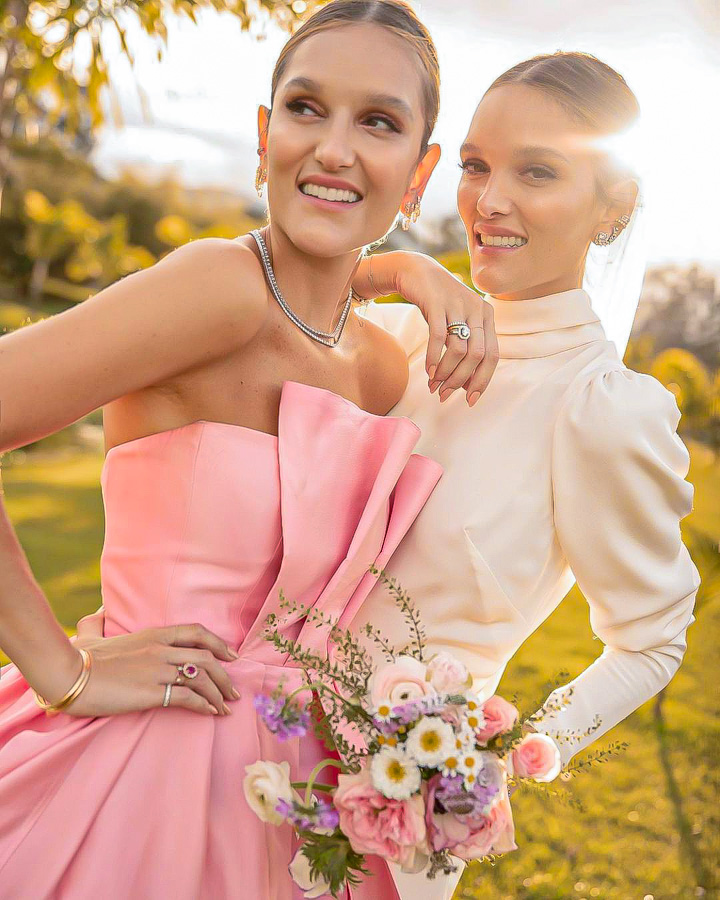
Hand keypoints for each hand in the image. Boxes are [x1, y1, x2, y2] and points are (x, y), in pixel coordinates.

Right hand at [47, 604, 241, 718]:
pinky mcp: (153, 692)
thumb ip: (98, 621)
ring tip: (225, 708)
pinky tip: (210, 714)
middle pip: (207, 657)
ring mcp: (159, 669)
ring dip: (219, 694)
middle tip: (233, 691)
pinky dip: (204, 706)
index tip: (231, 656)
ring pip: (202, 678)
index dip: (218, 643)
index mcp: (153, 634)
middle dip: (225, 675)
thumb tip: (98, 612)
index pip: (196, 632)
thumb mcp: (91, 632)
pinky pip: (189, 698)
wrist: (70, 675)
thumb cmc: (79, 656)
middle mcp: (162, 649)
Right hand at [354, 251, 498, 406]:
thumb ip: (465, 349)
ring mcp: (458, 305)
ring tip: (434, 385)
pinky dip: (434, 358)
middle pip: (477, 356)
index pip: (493, 356)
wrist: (416, 272)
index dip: (482, 381)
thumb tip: (464, 386)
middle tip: (444, 395)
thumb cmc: (438, 304)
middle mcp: (478, 310)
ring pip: (459, 350)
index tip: (470, 400)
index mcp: (486, 317)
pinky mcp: (438, 303)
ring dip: (446, 373)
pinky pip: (439, 337)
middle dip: (461, 381)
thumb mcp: (457, 323)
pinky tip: (428, 372)